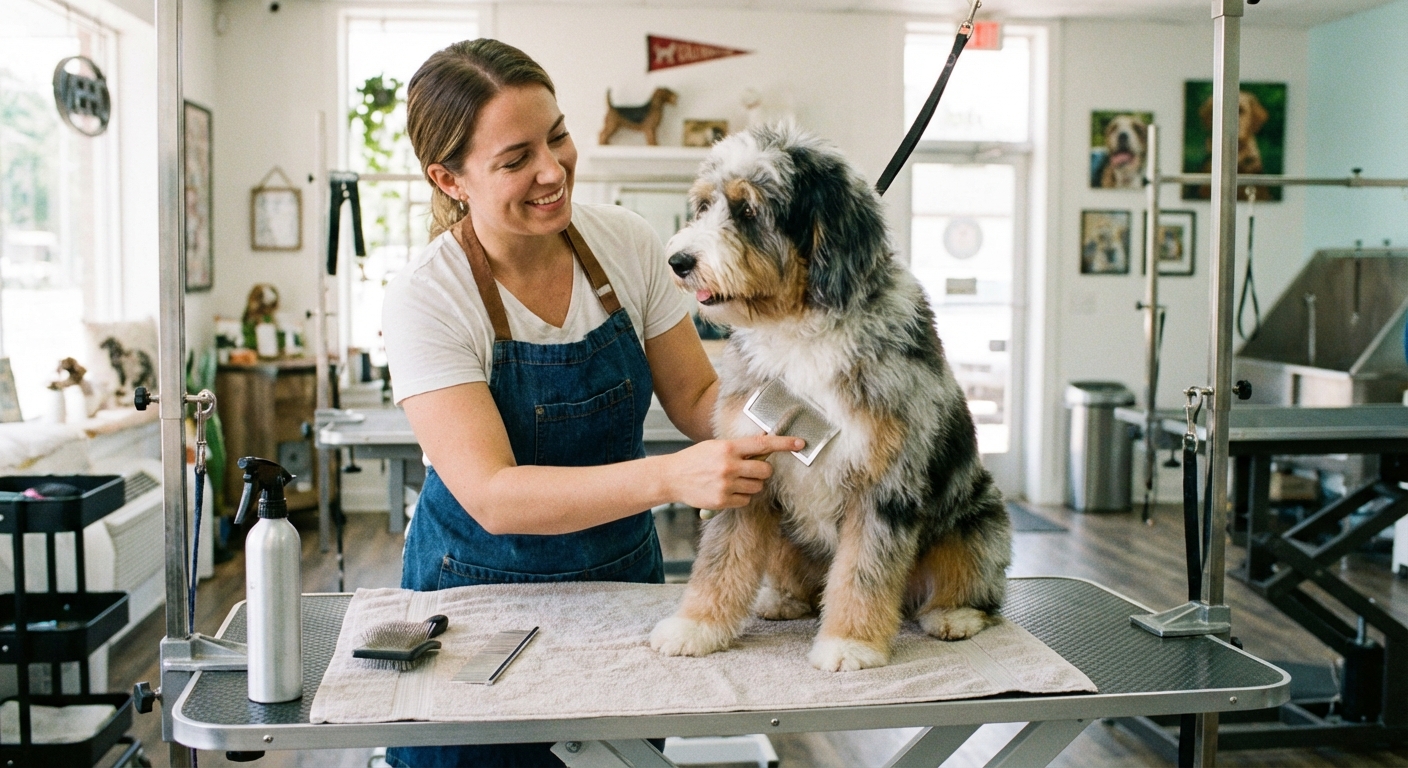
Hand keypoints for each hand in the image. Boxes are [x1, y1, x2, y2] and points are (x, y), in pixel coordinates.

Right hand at [667, 435, 803, 510]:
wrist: (672, 477)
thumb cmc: (695, 459)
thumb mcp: (716, 446)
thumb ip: (739, 447)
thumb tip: (763, 440)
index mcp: (728, 448)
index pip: (763, 444)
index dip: (784, 443)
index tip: (800, 443)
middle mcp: (729, 466)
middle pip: (765, 471)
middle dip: (763, 471)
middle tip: (752, 470)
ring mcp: (726, 485)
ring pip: (757, 488)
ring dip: (751, 485)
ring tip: (734, 480)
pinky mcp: (722, 501)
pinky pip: (746, 500)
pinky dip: (741, 497)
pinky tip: (727, 491)